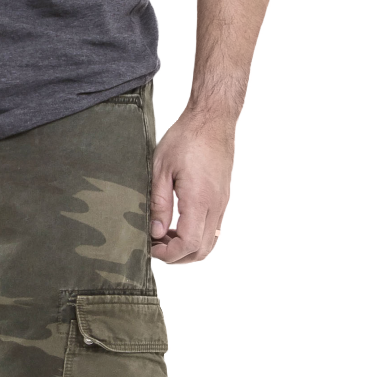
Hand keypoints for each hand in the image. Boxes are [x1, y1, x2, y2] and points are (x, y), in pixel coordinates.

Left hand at [149, 112, 237, 267]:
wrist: (213, 119)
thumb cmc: (186, 138)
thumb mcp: (161, 168)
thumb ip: (159, 204)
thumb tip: (156, 232)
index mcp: (199, 200)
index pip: (188, 243)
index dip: (169, 254)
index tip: (151, 248)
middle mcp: (216, 206)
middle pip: (202, 250)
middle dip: (178, 257)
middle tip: (156, 247)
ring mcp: (223, 203)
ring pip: (210, 242)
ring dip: (188, 247)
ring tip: (165, 236)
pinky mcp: (224, 198)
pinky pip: (214, 228)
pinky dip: (197, 235)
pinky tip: (179, 224)